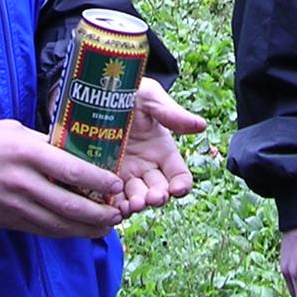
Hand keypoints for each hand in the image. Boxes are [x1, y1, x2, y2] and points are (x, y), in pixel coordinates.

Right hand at [0, 118, 122, 238]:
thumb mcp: (14, 129)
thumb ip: (42, 142)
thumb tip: (70, 149)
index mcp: (28, 153)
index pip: (72, 171)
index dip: (99, 181)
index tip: (116, 184)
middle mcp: (25, 182)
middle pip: (70, 205)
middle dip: (99, 213)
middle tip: (118, 212)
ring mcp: (17, 205)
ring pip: (59, 224)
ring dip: (86, 228)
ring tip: (106, 227)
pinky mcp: (9, 220)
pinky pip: (42, 230)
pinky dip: (64, 232)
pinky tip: (78, 231)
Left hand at [115, 77, 207, 216]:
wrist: (95, 90)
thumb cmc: (128, 91)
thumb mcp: (150, 97)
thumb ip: (172, 113)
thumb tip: (202, 125)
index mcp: (162, 150)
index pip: (179, 175)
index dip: (181, 185)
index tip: (177, 189)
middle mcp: (146, 166)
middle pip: (158, 191)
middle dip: (157, 198)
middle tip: (151, 198)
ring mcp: (125, 174)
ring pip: (136, 198)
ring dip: (137, 206)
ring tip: (131, 205)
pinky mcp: (103, 176)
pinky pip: (111, 198)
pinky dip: (114, 206)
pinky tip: (112, 206)